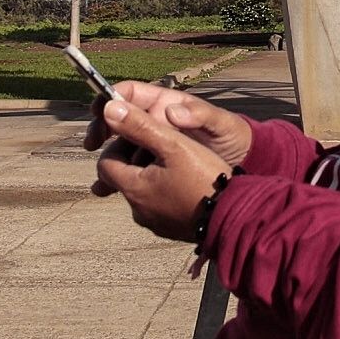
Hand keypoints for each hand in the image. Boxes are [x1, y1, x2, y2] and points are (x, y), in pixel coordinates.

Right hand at [84, 81, 251, 171]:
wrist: (239, 163)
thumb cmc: (233, 136)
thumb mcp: (221, 124)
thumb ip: (200, 115)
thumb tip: (172, 111)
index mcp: (165, 103)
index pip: (129, 93)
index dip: (110, 98)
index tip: (98, 112)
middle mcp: (155, 121)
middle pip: (118, 119)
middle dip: (100, 128)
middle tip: (91, 144)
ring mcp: (154, 143)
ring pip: (121, 146)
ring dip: (106, 159)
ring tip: (99, 179)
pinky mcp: (155, 164)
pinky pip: (131, 167)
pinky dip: (117, 177)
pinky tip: (107, 190)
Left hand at [95, 98, 232, 242]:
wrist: (234, 217)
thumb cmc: (205, 178)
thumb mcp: (173, 144)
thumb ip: (140, 125)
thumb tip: (109, 109)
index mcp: (133, 188)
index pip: (105, 163)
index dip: (119, 145)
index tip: (143, 135)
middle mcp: (138, 210)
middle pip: (123, 177)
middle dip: (136, 159)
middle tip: (164, 145)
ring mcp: (154, 222)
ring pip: (142, 191)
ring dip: (152, 175)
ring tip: (179, 162)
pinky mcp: (169, 229)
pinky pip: (158, 205)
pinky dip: (164, 191)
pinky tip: (186, 183)